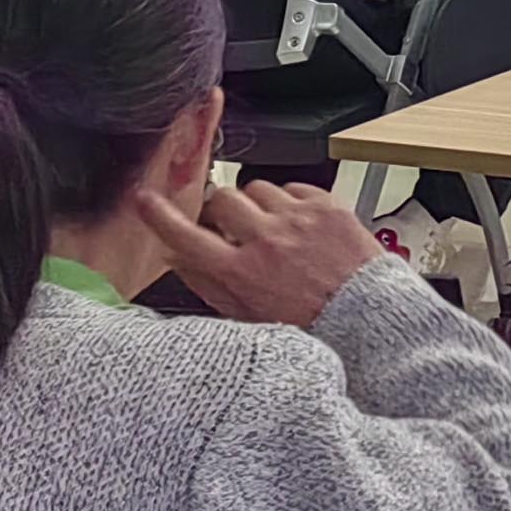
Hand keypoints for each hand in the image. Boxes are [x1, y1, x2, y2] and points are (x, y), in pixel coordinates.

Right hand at [132, 177, 389, 327]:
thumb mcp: (247, 316)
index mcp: (240, 273)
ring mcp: (297, 219)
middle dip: (219, 209)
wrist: (365, 317)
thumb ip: (207, 283)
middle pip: (220, 199)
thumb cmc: (309, 323)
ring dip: (255, 205)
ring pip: (255, 189)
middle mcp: (265, 241)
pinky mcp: (325, 205)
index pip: (186, 236)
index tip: (144, 199)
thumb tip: (174, 256)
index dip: (159, 216)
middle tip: (230, 224)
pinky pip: (292, 187)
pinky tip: (297, 225)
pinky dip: (289, 202)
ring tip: (271, 228)